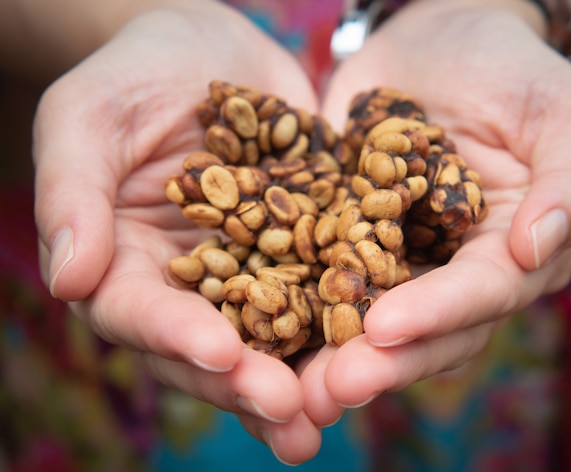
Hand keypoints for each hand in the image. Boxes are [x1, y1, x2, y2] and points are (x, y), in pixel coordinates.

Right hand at [33, 2, 322, 463]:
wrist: (214, 46)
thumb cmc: (135, 72)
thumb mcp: (89, 116)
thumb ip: (72, 193)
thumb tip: (67, 281)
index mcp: (127, 262)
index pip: (141, 313)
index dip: (176, 337)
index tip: (219, 352)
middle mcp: (190, 283)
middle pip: (211, 347)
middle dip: (247, 383)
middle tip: (290, 415)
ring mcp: (251, 271)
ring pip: (272, 338)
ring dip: (301, 382)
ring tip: (330, 418)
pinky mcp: (303, 250)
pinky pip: (324, 293)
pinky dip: (345, 326)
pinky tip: (378, 355)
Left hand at [300, 1, 570, 420]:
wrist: (439, 39)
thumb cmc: (511, 69)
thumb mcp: (562, 114)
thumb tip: (538, 249)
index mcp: (510, 253)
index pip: (480, 294)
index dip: (437, 315)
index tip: (385, 329)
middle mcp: (452, 271)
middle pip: (422, 330)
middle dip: (379, 362)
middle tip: (331, 390)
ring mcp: (395, 259)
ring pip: (367, 320)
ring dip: (331, 356)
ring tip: (290, 387)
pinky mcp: (346, 236)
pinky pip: (321, 277)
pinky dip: (294, 307)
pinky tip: (258, 330)